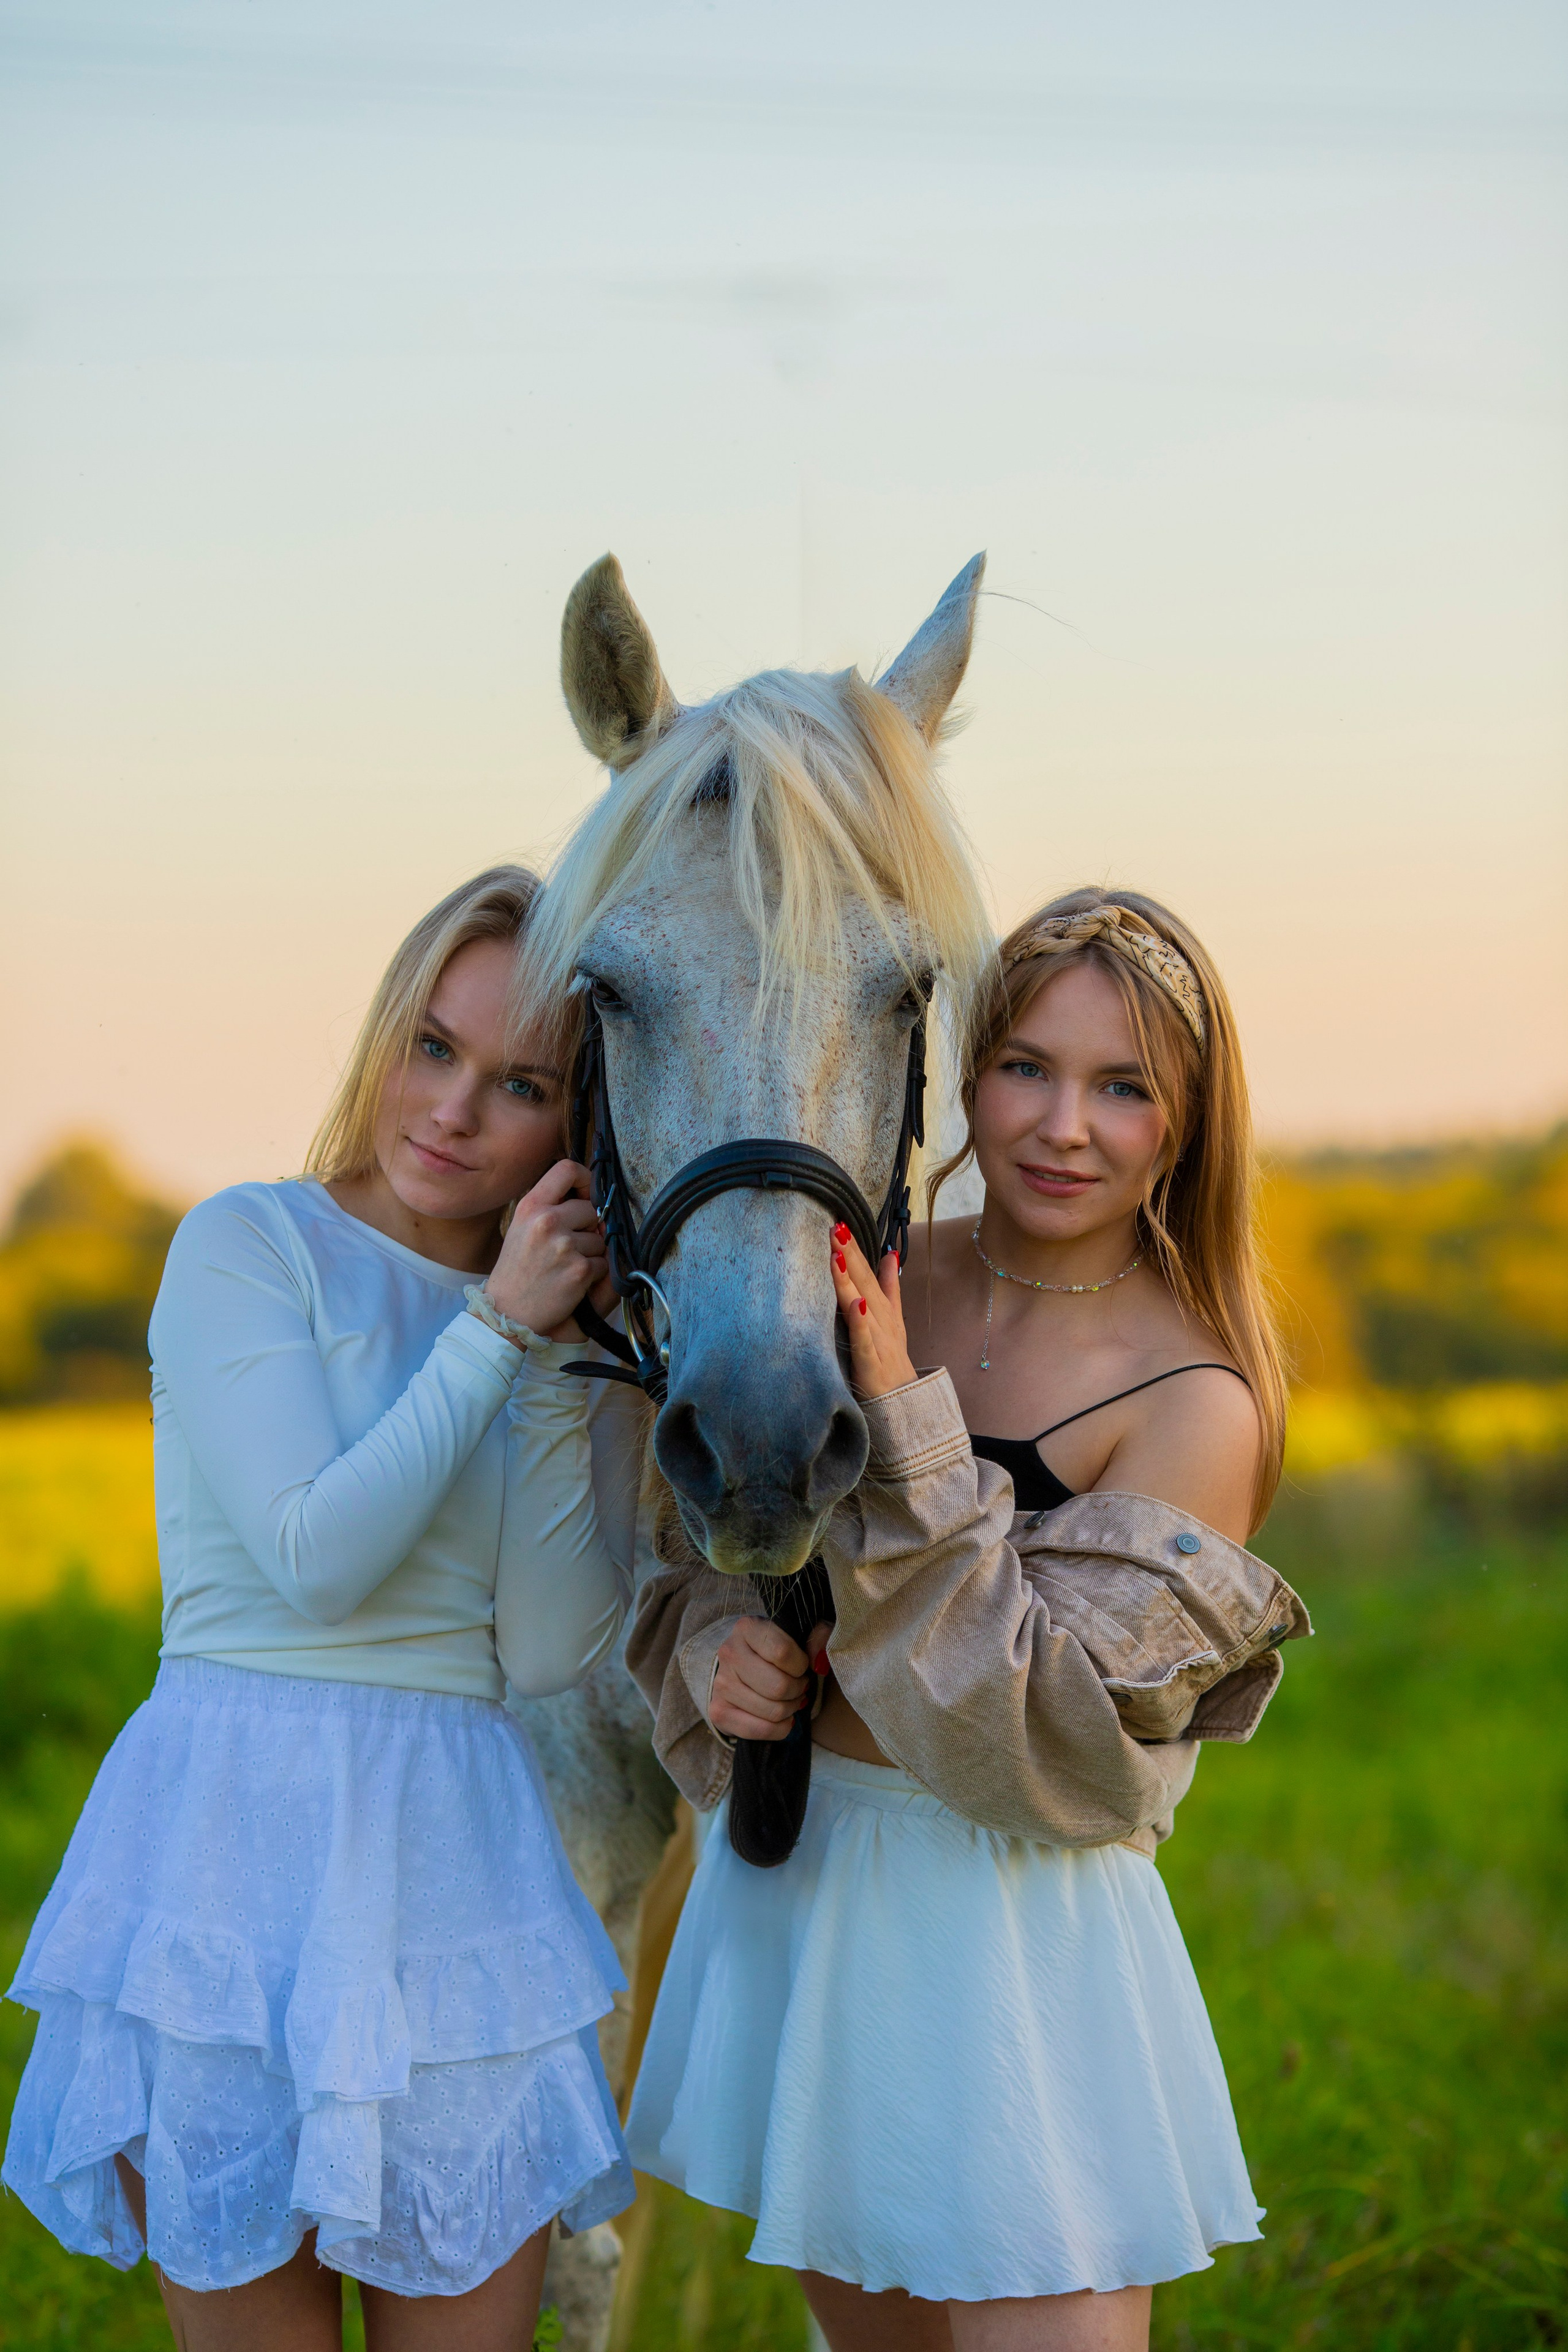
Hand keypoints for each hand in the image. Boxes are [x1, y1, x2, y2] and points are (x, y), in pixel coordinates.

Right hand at [484, 1160, 607, 1338]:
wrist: (507, 1311)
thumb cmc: (516, 1268)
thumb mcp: (522, 1226)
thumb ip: (550, 1206)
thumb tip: (589, 1195)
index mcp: (531, 1206)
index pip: (567, 1169)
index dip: (586, 1179)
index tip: (588, 1194)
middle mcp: (547, 1221)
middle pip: (591, 1208)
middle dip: (588, 1227)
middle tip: (568, 1246)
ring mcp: (565, 1246)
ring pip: (600, 1238)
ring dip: (591, 1252)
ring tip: (564, 1266)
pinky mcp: (580, 1270)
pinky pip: (604, 1263)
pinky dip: (593, 1273)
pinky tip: (571, 1281)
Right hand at [710, 1615, 833, 1742]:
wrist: (740, 1666)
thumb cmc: (774, 1649)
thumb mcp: (798, 1634)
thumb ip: (818, 1636)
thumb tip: (819, 1662)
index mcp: (747, 1628)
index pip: (782, 1652)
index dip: (801, 1665)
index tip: (801, 1666)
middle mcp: (729, 1653)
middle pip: (778, 1686)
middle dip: (798, 1690)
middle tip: (800, 1686)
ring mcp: (721, 1684)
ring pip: (772, 1711)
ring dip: (791, 1709)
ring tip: (791, 1700)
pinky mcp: (719, 1711)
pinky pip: (760, 1730)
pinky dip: (780, 1729)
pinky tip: (783, 1718)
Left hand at [830, 1225, 916, 1398]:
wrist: (906, 1403)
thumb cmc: (891, 1359)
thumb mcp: (893, 1319)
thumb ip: (890, 1286)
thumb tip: (890, 1255)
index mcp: (885, 1308)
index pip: (868, 1273)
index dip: (856, 1249)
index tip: (842, 1223)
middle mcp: (882, 1319)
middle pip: (864, 1282)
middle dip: (850, 1254)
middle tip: (836, 1227)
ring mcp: (878, 1340)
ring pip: (863, 1305)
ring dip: (851, 1280)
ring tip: (838, 1254)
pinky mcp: (871, 1362)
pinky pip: (865, 1339)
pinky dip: (861, 1321)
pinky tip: (856, 1303)